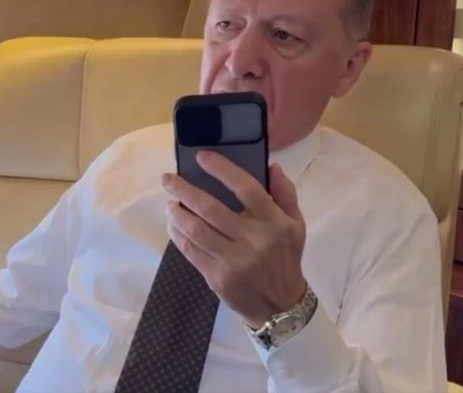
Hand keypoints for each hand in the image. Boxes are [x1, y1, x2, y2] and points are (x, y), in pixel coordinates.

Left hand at [161, 150, 306, 327]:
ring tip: (169, 202)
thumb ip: (284, 193)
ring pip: (195, 230)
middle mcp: (253, 239)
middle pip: (210, 209)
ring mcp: (233, 260)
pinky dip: (177, 234)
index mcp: (273, 222)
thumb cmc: (286, 256)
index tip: (201, 157)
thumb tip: (270, 165)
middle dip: (184, 190)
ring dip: (176, 213)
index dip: (222, 170)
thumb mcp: (295, 224)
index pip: (246, 188)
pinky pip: (190, 251)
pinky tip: (173, 224)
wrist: (281, 305)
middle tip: (167, 179)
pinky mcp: (217, 277)